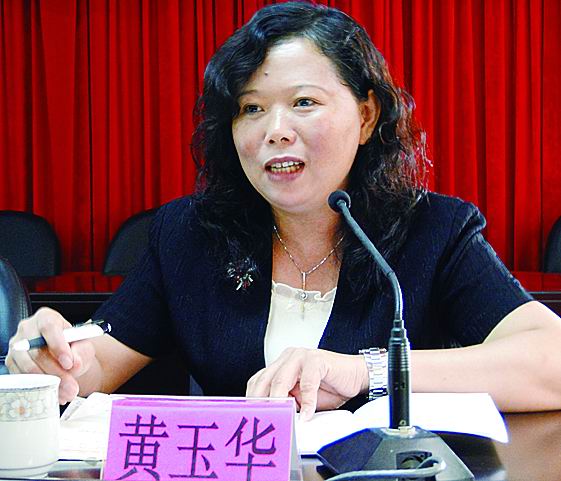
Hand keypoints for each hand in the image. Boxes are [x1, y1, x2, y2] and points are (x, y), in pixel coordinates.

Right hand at [5, 307, 95, 403]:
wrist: (64, 358)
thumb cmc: (73, 347)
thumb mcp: (83, 346)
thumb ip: (82, 352)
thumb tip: (75, 364)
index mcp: (46, 317)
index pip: (49, 327)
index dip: (58, 346)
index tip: (69, 363)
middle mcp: (27, 329)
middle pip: (37, 351)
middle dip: (56, 371)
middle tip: (72, 386)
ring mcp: (16, 346)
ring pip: (28, 366)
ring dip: (48, 383)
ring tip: (66, 392)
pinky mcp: (11, 363)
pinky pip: (22, 377)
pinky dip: (39, 388)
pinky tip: (54, 393)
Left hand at [246, 348, 368, 419]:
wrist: (355, 376)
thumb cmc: (329, 388)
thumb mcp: (301, 399)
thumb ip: (287, 403)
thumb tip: (272, 419)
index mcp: (281, 364)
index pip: (258, 381)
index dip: (252, 399)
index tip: (250, 418)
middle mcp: (288, 357)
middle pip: (265, 380)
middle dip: (261, 403)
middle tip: (263, 421)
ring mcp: (301, 356)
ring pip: (281, 380)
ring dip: (280, 402)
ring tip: (282, 419)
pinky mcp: (316, 360)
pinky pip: (307, 383)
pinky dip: (307, 402)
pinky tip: (307, 415)